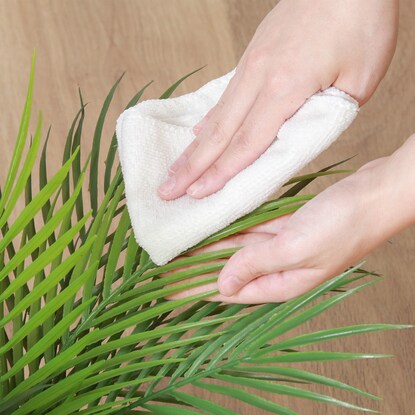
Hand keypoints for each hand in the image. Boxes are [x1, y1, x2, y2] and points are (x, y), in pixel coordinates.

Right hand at [158, 0, 398, 199]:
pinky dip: (208, 120)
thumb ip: (322, 118)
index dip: (221, 173)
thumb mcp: (357, 82)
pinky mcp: (253, 57)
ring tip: (175, 170)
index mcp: (286, 87)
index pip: (247, 143)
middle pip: (219, 133)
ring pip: (216, 115)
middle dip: (191, 167)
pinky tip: (196, 135)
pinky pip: (224, 96)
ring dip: (193, 147)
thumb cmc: (361, 24)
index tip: (197, 195)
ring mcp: (251, 65)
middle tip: (166, 190)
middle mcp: (259, 77)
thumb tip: (293, 141)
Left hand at [165, 135, 414, 302]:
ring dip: (214, 247)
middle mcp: (281, 268)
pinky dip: (234, 229)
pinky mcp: (288, 227)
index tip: (171, 285)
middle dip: (200, 267)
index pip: (231, 290)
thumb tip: (222, 285)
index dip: (199, 288)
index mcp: (283, 282)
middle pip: (231, 270)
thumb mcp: (295, 248)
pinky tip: (216, 225)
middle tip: (169, 263)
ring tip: (184, 244)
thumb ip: (256, 265)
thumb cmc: (344, 224)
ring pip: (239, 249)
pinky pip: (253, 230)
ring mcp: (284, 246)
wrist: (375, 194)